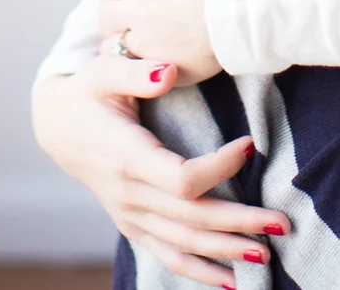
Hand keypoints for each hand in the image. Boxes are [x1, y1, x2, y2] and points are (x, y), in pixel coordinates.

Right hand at [32, 47, 288, 287]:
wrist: (57, 127)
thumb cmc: (89, 93)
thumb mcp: (104, 71)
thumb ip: (136, 71)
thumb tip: (168, 72)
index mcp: (126, 158)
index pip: (182, 179)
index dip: (220, 168)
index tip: (250, 145)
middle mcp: (128, 195)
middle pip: (192, 217)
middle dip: (240, 222)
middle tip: (283, 223)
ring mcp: (130, 215)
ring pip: (184, 242)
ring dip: (227, 250)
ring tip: (267, 252)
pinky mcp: (132, 225)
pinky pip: (167, 256)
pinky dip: (199, 271)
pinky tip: (232, 281)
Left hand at [99, 0, 224, 81]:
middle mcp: (136, 8)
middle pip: (107, 19)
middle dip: (115, 21)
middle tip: (129, 24)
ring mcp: (149, 41)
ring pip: (121, 49)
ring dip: (129, 47)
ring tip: (145, 46)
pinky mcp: (167, 66)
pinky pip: (148, 73)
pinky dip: (152, 69)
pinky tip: (166, 64)